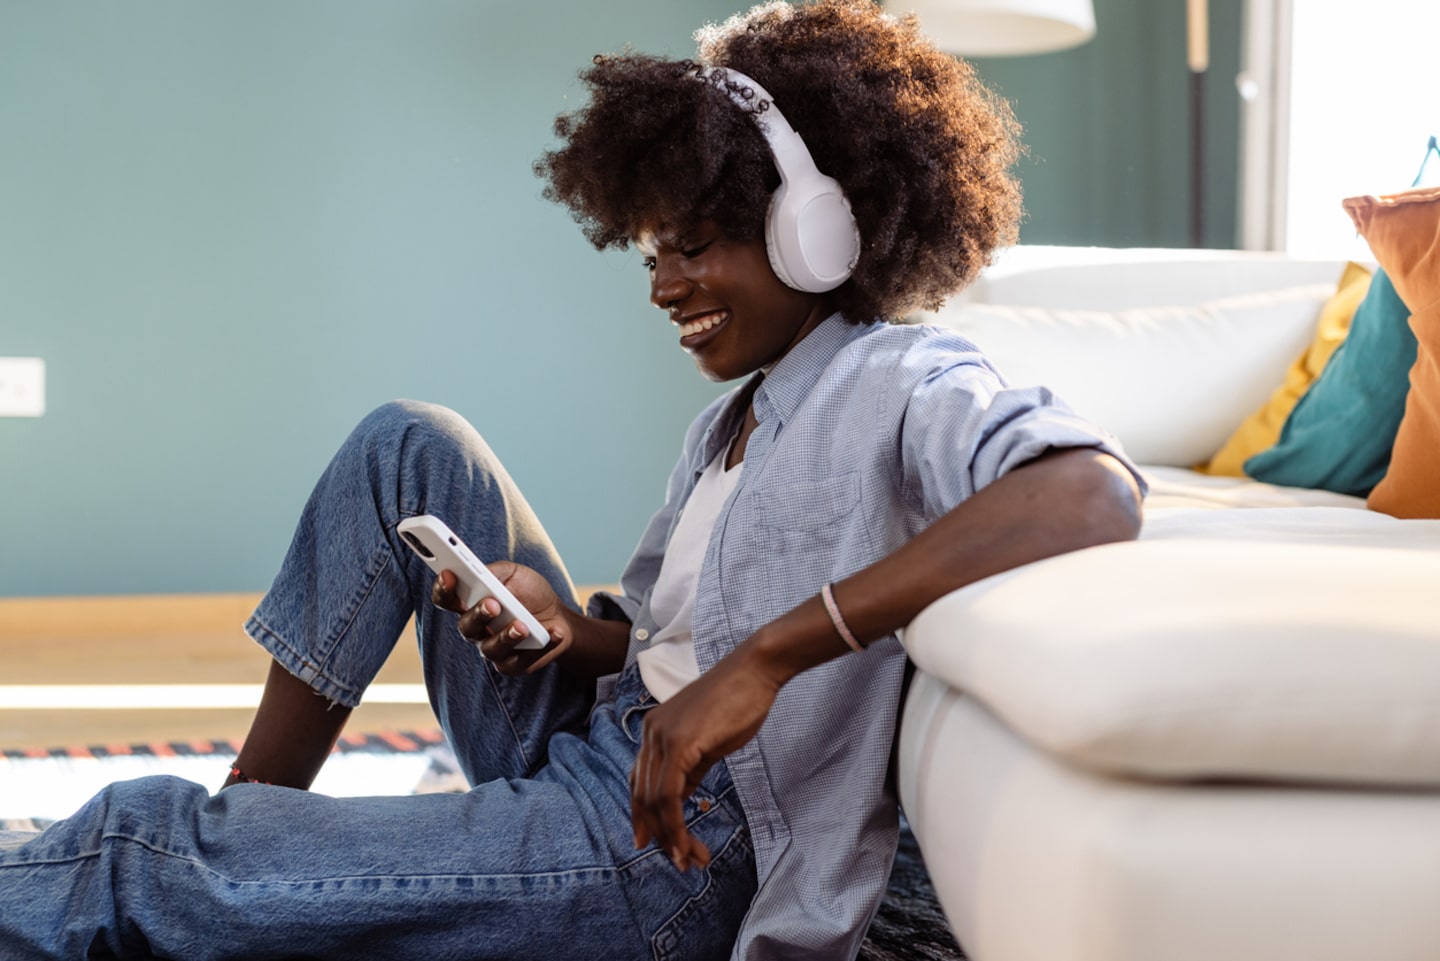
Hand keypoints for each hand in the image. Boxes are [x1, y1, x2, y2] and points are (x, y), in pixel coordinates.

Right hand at [430, 562, 573, 674]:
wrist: (558, 615)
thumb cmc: (530, 592)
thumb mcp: (514, 573)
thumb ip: (494, 572)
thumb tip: (480, 572)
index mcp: (470, 603)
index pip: (446, 599)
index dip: (443, 588)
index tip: (448, 574)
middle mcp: (477, 628)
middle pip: (466, 626)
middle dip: (478, 614)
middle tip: (493, 603)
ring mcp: (493, 648)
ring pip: (491, 649)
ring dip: (507, 637)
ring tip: (523, 625)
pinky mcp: (513, 664)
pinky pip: (520, 661)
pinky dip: (540, 647)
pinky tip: (553, 632)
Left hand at [629, 650, 781, 870]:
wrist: (755, 671)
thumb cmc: (738, 702)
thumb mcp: (707, 742)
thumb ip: (689, 770)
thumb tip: (679, 799)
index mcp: (653, 730)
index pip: (639, 780)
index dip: (641, 815)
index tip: (648, 842)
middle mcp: (650, 733)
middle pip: (642, 795)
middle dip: (658, 834)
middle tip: (679, 861)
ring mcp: (661, 736)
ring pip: (654, 799)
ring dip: (670, 836)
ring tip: (688, 860)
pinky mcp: (679, 742)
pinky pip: (669, 794)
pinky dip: (675, 823)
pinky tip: (686, 842)